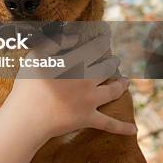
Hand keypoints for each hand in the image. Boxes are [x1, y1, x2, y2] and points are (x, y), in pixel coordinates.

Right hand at [4, 25, 135, 138]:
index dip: (103, 40)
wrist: (28, 117)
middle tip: (115, 58)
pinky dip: (122, 127)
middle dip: (112, 61)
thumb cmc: (28, 85)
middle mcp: (88, 80)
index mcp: (75, 64)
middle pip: (107, 68)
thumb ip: (55, 42)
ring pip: (113, 90)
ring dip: (121, 84)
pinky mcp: (88, 118)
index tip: (107, 34)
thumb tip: (75, 36)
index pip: (95, 48)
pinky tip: (134, 129)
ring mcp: (90, 101)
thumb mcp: (36, 56)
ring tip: (126, 81)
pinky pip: (109, 124)